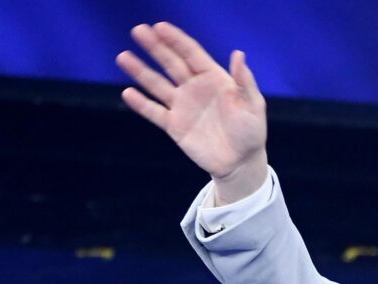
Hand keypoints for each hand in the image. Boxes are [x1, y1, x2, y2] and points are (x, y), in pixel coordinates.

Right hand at [116, 21, 267, 202]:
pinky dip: (141, 104)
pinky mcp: (175, 126)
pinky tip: (128, 93)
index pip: (191, 54)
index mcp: (213, 78)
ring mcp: (183, 106)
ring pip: (157, 85)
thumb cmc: (251, 132)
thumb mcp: (253, 105)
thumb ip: (244, 81)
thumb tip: (238, 54)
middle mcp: (194, 88)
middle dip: (155, 47)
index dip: (176, 40)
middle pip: (171, 63)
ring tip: (123, 57)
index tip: (159, 27)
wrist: (241, 163)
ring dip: (140, 71)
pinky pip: (154, 112)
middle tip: (138, 30)